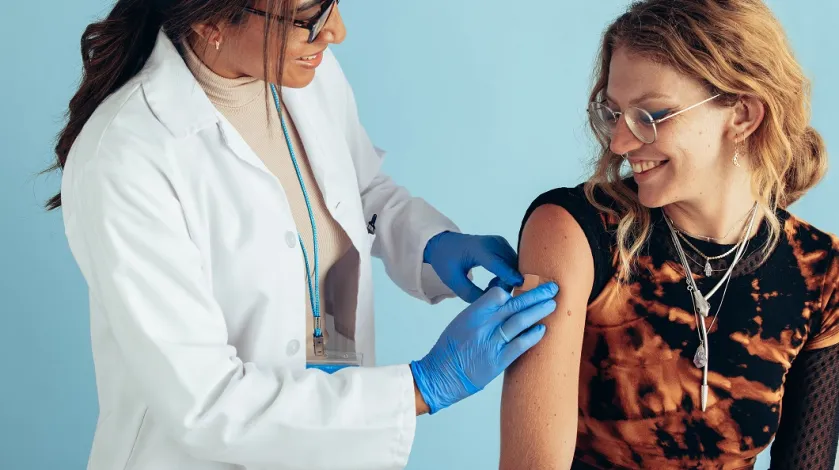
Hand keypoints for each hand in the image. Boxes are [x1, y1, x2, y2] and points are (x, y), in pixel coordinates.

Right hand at [410, 282, 558, 413]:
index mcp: (472, 314)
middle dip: (536, 295)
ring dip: (538, 311)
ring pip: (520, 322)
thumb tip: (503, 297)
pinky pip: (519, 346)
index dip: (513, 289)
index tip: (526, 285)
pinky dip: (532, 336)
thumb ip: (482, 311)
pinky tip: (543, 329)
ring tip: (552, 304)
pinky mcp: (497, 362)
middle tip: (552, 288)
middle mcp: (482, 327)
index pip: (497, 294)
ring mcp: (490, 344)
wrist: (439, 377)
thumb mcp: (461, 323)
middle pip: (514, 305)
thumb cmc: (449, 350)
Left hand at [424, 231, 523, 302]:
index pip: (499, 265)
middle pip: (511, 265)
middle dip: (508, 283)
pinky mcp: (503, 245)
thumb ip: (471, 294)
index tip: (519, 290)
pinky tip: (494, 280)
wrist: (443, 244)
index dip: (510, 278)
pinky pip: (513, 262)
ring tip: (490, 287)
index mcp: (478, 249)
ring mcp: (500, 242)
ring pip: (515, 264)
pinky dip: (508, 274)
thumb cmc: (446, 261)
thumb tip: (491, 302)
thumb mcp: (453, 281)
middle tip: (493, 294)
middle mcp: (493, 243)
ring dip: (509, 279)